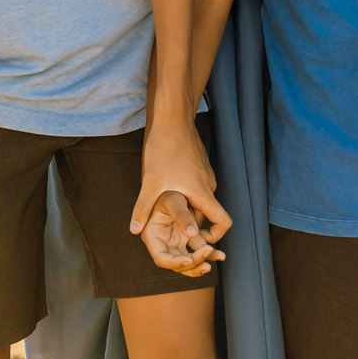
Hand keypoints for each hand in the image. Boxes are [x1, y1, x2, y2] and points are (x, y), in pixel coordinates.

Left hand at [130, 121, 230, 253]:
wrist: (172, 117)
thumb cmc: (163, 148)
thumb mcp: (150, 181)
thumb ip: (143, 208)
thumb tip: (133, 231)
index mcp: (202, 192)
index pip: (224, 222)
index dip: (215, 236)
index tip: (198, 241)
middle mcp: (209, 185)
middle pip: (209, 214)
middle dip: (194, 224)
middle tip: (174, 230)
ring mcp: (206, 174)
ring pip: (201, 199)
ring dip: (188, 208)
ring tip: (168, 210)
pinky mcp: (200, 166)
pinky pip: (198, 187)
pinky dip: (187, 194)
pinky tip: (168, 189)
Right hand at [139, 191, 224, 275]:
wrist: (176, 179)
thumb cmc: (168, 187)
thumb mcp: (173, 200)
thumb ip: (181, 216)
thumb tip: (193, 234)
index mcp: (152, 235)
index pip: (161, 258)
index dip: (175, 262)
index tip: (189, 260)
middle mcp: (163, 242)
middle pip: (177, 263)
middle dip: (193, 262)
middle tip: (207, 252)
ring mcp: (176, 241)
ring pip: (189, 260)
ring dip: (203, 261)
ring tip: (218, 256)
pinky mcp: (187, 238)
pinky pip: (198, 250)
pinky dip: (209, 253)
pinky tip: (220, 254)